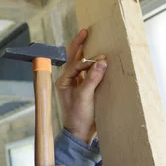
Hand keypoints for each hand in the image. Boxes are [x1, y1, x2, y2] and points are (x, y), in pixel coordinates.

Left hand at [55, 29, 107, 144]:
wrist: (81, 133)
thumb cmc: (78, 116)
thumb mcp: (85, 96)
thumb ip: (92, 78)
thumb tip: (101, 61)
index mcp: (63, 82)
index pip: (75, 65)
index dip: (88, 61)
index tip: (101, 59)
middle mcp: (69, 81)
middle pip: (74, 59)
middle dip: (80, 45)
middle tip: (86, 31)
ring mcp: (77, 85)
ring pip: (83, 66)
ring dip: (89, 56)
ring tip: (95, 43)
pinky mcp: (86, 89)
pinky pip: (90, 74)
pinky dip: (96, 67)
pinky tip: (102, 62)